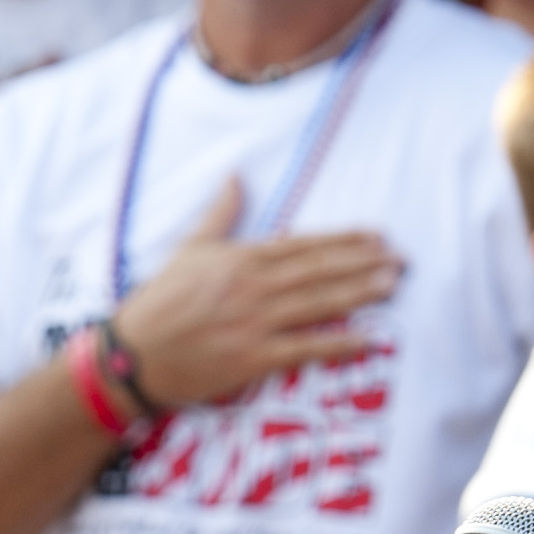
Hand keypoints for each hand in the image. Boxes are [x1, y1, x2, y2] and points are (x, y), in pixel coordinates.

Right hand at [114, 176, 401, 411]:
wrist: (132, 356)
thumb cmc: (158, 304)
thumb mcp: (188, 250)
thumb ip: (220, 214)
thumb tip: (236, 175)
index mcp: (240, 258)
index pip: (303, 244)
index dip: (343, 239)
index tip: (377, 236)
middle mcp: (252, 286)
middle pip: (319, 270)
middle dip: (363, 263)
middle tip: (401, 259)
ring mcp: (253, 322)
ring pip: (318, 303)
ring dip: (359, 293)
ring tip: (392, 284)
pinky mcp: (251, 358)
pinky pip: (304, 349)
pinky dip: (337, 344)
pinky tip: (367, 338)